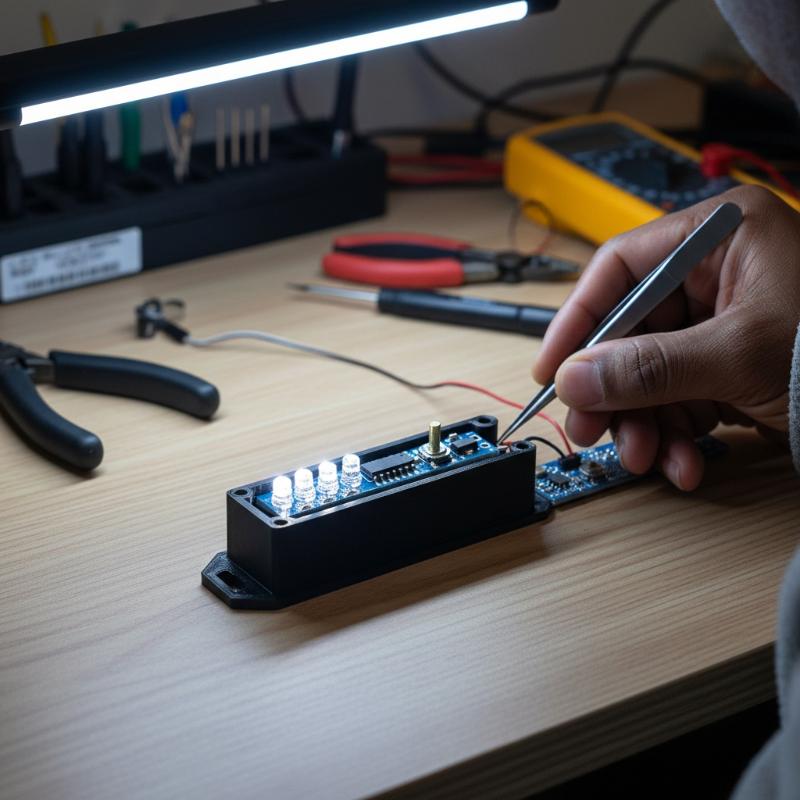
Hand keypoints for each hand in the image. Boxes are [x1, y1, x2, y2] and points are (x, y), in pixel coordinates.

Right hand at [534, 185, 799, 489]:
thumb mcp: (740, 355)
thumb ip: (649, 366)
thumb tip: (575, 378)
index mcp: (721, 236)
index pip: (620, 268)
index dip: (578, 320)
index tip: (551, 369)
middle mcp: (718, 274)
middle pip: (631, 329)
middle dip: (612, 390)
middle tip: (591, 431)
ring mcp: (724, 322)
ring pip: (651, 371)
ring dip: (644, 423)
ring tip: (647, 458)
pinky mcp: (732, 364)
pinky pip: (681, 397)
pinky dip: (676, 434)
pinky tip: (683, 461)